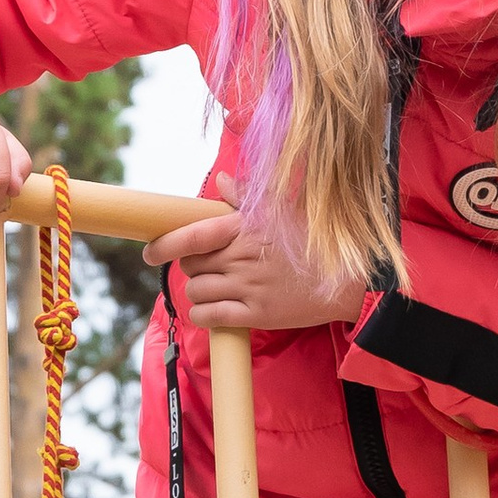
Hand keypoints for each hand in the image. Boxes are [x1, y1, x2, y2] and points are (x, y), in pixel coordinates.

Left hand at [142, 179, 368, 337]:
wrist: (346, 281)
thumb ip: (246, 197)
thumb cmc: (312, 242)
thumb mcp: (283, 210)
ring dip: (198, 290)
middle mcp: (243, 256)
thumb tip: (219, 181)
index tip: (150, 250)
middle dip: (191, 265)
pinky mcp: (256, 314)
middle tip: (206, 266)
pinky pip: (209, 316)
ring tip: (216, 286)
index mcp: (245, 227)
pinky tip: (212, 309)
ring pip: (196, 290)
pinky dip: (202, 314)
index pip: (192, 234)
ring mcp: (249, 286)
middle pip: (191, 263)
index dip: (164, 243)